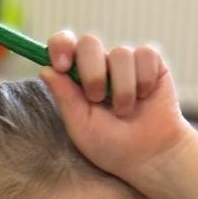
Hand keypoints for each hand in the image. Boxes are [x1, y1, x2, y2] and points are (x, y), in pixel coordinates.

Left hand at [40, 32, 189, 189]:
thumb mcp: (81, 127)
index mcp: (77, 78)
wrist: (149, 155)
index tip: (62, 65)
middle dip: (92, 72)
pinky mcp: (151, 62)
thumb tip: (46, 69)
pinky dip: (144, 80)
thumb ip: (65, 98)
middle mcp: (100, 65)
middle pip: (89, 42)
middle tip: (96, 98)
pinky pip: (146, 55)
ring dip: (123, 88)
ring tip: (125, 111)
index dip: (60, 46)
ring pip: (120, 54)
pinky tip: (145, 97)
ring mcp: (125, 62)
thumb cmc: (111, 146)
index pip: (63, 46)